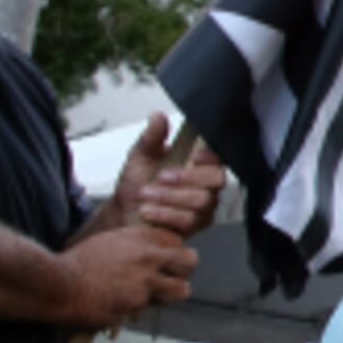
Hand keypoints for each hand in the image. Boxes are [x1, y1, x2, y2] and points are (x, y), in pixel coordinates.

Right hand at [59, 226, 195, 328]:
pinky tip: (123, 306)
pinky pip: (151, 309)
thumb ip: (135, 244)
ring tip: (153, 296)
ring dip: (170, 294)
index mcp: (139, 238)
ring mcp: (144, 283)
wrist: (58, 284)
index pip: (177, 241)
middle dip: (184, 270)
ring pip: (180, 290)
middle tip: (173, 277)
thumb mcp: (109, 241)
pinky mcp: (136, 305)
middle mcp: (147, 257)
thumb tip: (153, 251)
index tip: (166, 260)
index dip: (174, 252)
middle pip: (189, 261)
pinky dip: (140, 309)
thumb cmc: (79, 263)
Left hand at [115, 114, 225, 239]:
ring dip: (170, 197)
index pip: (218, 156)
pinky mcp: (197, 226)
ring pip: (202, 200)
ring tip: (146, 195)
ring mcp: (205, 206)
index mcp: (198, 163)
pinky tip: (149, 210)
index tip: (194, 156)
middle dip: (187, 178)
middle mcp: (206, 184)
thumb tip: (158, 117)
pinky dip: (165, 214)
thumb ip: (151, 137)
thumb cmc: (137, 184)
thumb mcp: (140, 156)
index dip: (210, 156)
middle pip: (217, 178)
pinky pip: (190, 220)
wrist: (124, 213)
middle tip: (161, 177)